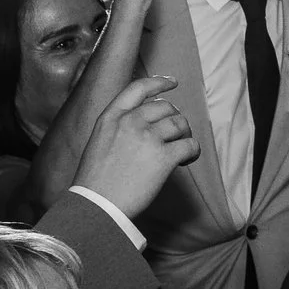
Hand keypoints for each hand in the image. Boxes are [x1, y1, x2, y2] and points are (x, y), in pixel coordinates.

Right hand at [70, 74, 196, 217]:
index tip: (172, 82)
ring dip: (185, 134)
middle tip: (175, 134)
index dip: (159, 82)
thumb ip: (118, 128)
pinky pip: (190, 145)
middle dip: (174, 118)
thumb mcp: (98, 142)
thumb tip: (146, 124)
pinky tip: (187, 159)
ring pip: (180, 123)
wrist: (95, 205)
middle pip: (165, 107)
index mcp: (110, 118)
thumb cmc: (95, 182)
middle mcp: (130, 122)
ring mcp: (147, 138)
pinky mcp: (163, 157)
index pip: (138, 89)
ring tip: (180, 150)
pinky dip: (193, 151)